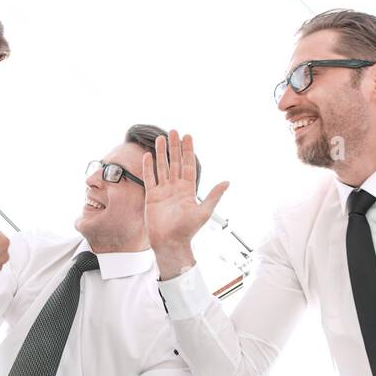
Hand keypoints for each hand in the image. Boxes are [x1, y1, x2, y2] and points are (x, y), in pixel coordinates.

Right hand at [143, 130, 228, 279]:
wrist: (170, 243)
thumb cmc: (187, 230)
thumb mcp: (204, 212)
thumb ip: (213, 196)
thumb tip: (227, 182)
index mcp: (188, 189)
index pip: (188, 165)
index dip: (188, 151)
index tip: (188, 136)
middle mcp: (176, 188)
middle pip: (174, 162)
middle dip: (174, 147)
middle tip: (173, 131)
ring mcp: (163, 191)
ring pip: (162, 167)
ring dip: (161, 153)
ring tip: (160, 138)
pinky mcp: (152, 197)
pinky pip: (149, 178)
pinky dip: (148, 167)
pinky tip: (148, 156)